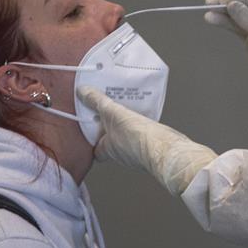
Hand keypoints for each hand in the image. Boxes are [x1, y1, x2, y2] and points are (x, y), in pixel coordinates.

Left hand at [79, 88, 216, 196]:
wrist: (165, 148)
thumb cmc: (137, 138)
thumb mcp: (112, 114)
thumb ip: (97, 102)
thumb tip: (83, 92)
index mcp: (108, 149)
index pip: (95, 150)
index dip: (92, 140)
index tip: (91, 127)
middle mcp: (121, 155)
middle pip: (111, 143)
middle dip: (110, 130)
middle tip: (110, 113)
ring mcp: (137, 153)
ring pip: (128, 140)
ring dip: (126, 128)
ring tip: (127, 109)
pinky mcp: (151, 148)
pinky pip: (142, 137)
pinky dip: (142, 128)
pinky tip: (144, 116)